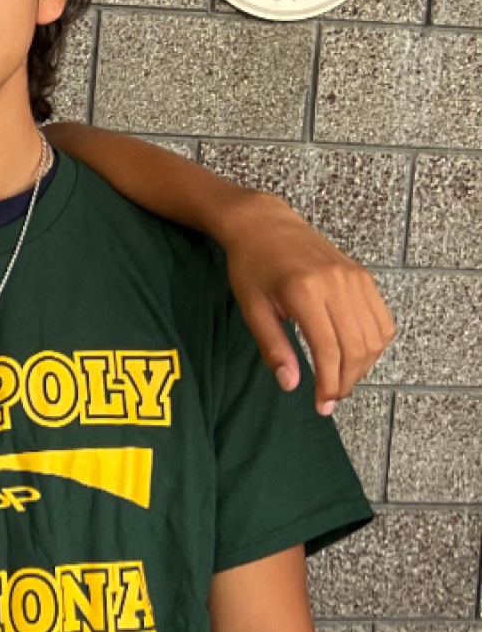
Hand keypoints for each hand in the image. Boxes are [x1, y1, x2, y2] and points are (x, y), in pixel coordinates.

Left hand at [219, 194, 394, 414]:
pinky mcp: (363, 276)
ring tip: (341, 380)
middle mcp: (337, 284)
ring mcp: (355, 278)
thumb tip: (291, 385)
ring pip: (375, 336)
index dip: (329, 383)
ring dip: (363, 366)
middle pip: (357, 346)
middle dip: (347, 380)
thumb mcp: (252, 309)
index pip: (329, 349)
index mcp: (305, 292)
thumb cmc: (251, 268)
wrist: (265, 225)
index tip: (323, 406)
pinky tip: (354, 356)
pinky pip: (381, 319)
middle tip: (331, 399)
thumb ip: (273, 347)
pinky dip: (374, 344)